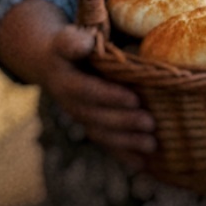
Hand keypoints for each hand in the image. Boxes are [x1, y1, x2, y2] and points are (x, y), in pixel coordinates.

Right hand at [38, 24, 157, 168]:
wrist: (53, 64)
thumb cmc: (70, 46)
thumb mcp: (67, 40)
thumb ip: (73, 42)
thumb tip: (85, 43)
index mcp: (66, 82)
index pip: (87, 92)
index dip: (109, 97)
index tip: (135, 99)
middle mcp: (72, 105)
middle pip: (98, 118)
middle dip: (124, 123)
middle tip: (151, 124)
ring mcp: (83, 118)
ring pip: (103, 134)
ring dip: (127, 143)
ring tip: (153, 145)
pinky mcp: (92, 126)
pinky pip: (106, 143)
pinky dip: (123, 155)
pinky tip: (143, 165)